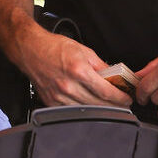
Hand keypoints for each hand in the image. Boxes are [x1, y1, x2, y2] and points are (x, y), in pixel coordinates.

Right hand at [17, 28, 132, 108]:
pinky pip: (71, 111)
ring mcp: (59, 96)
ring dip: (99, 109)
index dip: (120, 98)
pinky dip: (83, 109)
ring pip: (86, 111)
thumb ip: (100, 65)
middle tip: (122, 103)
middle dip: (114, 106)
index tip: (127, 99)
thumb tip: (114, 76)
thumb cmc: (53, 47)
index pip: (106, 92)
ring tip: (107, 104)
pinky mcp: (51, 102)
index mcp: (79, 71)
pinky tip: (88, 104)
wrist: (30, 49)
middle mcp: (68, 86)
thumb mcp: (83, 50)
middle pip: (98, 104)